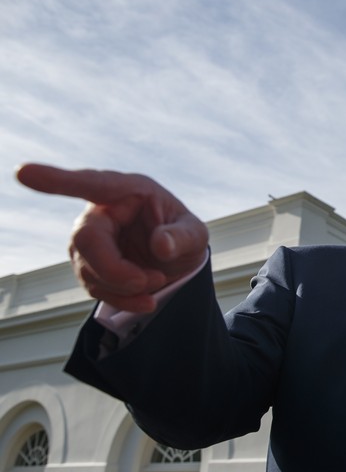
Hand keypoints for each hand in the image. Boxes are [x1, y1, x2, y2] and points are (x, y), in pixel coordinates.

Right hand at [16, 163, 208, 312]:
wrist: (177, 260)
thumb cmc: (183, 235)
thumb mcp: (196, 234)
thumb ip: (182, 237)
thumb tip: (161, 245)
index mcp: (128, 190)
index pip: (91, 184)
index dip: (57, 180)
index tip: (23, 172)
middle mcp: (101, 210)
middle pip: (86, 239)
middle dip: (116, 269)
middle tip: (150, 281)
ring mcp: (89, 237)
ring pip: (87, 268)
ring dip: (124, 287)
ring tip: (157, 283)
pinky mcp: (86, 263)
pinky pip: (93, 285)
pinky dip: (121, 298)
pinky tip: (145, 300)